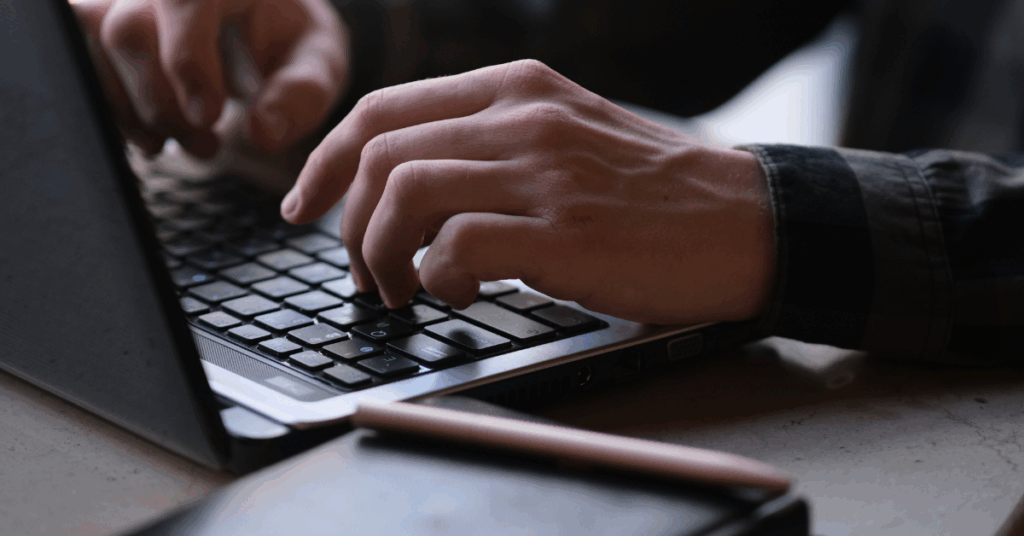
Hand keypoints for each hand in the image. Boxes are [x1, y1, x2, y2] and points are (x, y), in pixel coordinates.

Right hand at [71, 0, 347, 157]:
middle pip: (127, 29)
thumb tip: (263, 133)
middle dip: (161, 103)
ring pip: (93, 47)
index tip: (208, 116)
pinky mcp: (103, 27)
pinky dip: (115, 113)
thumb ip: (299, 95)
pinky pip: (82, 65)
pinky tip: (157, 138)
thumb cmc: (293, 42)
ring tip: (187, 146)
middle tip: (206, 145)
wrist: (269, 30)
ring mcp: (126, 0)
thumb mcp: (318, 65)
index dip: (186, 59)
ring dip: (134, 113)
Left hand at [282, 60, 774, 324]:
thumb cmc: (652, 192)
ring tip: (406, 289)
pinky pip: (455, 246)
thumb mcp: (567, 134)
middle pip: (381, 153)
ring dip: (382, 253)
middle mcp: (522, 117)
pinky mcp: (562, 232)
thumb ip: (491, 143)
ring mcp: (543, 171)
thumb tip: (408, 190)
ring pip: (405, 194)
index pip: (382, 109)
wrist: (746, 222)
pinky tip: (462, 292)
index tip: (306, 205)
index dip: (325, 160)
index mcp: (516, 88)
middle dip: (348, 223)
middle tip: (363, 271)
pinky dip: (438, 277)